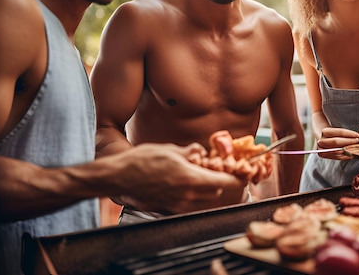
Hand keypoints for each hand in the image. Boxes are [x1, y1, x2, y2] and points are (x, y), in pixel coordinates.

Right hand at [111, 143, 245, 214]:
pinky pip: (189, 203)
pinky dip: (193, 195)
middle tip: (220, 170)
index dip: (236, 177)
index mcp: (191, 179)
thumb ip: (190, 152)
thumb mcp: (170, 149)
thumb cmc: (140, 162)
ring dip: (208, 189)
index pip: (225, 182)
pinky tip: (185, 183)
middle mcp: (187, 196)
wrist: (117, 178)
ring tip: (201, 175)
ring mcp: (177, 205)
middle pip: (217, 192)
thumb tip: (200, 152)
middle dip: (221, 181)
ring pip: (204, 200)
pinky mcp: (168, 209)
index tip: (241, 172)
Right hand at [316, 127, 357, 159]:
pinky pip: (336, 157)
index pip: (339, 132)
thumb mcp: (336, 132)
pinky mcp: (324, 155)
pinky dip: (344, 156)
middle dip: (348, 142)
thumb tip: (357, 137)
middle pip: (336, 141)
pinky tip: (350, 155)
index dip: (349, 134)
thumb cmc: (333, 135)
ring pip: (336, 150)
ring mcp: (322, 149)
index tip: (357, 135)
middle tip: (357, 141)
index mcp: (325, 132)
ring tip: (355, 149)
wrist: (324, 140)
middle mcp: (321, 140)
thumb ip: (344, 134)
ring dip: (347, 150)